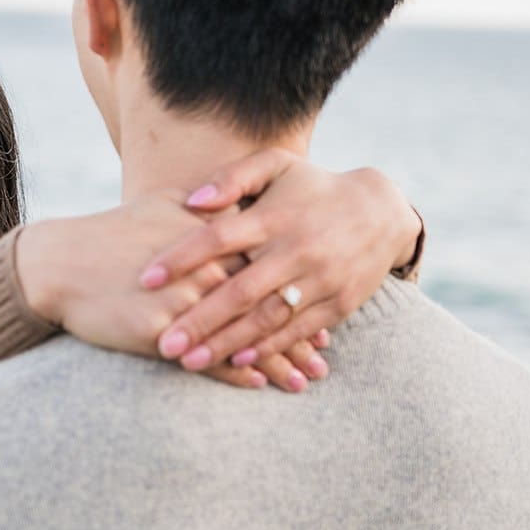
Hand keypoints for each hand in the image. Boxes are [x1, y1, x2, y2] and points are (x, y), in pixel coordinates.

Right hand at [15, 191, 328, 390]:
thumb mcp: (160, 206)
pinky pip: (205, 357)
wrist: (59, 263)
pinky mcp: (159, 331)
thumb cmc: (111, 233)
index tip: (322, 302)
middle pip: (265, 303)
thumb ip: (204, 206)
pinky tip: (258, 386)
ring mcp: (183, 302)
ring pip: (242, 335)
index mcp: (208, 239)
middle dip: (299, 329)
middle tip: (325, 352)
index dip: (297, 286)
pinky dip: (235, 373)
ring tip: (306, 381)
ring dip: (277, 360)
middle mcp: (203, 269)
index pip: (267, 264)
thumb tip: (234, 204)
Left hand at [139, 149, 421, 374]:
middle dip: (199, 320)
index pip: (220, 238)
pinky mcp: (338, 303)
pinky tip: (238, 363)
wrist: (384, 210)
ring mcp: (320, 279)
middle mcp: (297, 249)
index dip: (182, 258)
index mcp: (275, 216)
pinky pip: (298, 331)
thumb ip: (233, 177)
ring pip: (267, 318)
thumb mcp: (277, 166)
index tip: (146, 278)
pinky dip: (268, 348)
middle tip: (163, 343)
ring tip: (189, 362)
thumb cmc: (313, 187)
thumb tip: (191, 201)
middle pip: (240, 290)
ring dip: (227, 343)